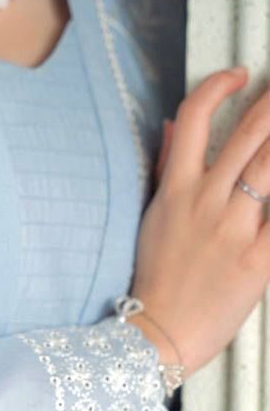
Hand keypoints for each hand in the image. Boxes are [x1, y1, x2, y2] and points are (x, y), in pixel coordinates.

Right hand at [130, 66, 269, 376]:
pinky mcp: (258, 259)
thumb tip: (172, 128)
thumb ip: (165, 170)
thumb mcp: (153, 220)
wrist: (158, 335)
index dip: (218, 86)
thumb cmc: (156, 282)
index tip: (239, 75)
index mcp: (176, 191)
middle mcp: (206, 201)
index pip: (194, 118)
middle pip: (250, 133)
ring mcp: (234, 228)